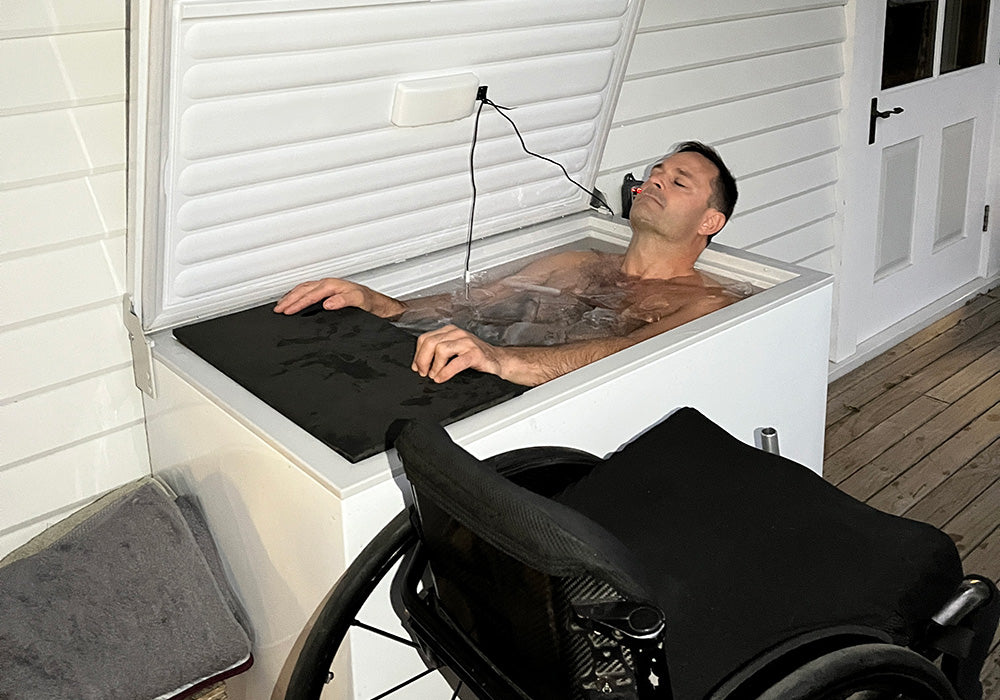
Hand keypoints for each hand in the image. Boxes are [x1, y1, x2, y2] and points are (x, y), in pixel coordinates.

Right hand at [273, 278, 404, 316]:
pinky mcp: (330, 292)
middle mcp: (330, 284)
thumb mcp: (360, 302)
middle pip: (304, 290)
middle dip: (289, 299)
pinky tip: (295, 301)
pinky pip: (309, 290)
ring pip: (304, 288)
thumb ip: (344, 301)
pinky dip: (298, 295)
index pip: (311, 294)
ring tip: (280, 305)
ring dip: (291, 296)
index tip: (287, 311)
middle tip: (278, 309)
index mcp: (334, 286)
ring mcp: (330, 287)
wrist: (382, 306)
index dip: (298, 303)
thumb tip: (328, 303)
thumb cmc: (372, 304)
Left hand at [412, 325, 503, 382]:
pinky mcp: (475, 354)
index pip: (425, 338)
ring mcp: (467, 342)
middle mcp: (457, 333)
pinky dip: (446, 372)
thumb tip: (418, 364)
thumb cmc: (474, 357)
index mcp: (449, 331)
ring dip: (434, 366)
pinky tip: (442, 378)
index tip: (417, 367)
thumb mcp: (453, 350)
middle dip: (423, 360)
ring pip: (441, 349)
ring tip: (434, 376)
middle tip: (423, 373)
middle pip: (430, 343)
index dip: (417, 354)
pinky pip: (456, 362)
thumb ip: (437, 353)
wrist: (497, 360)